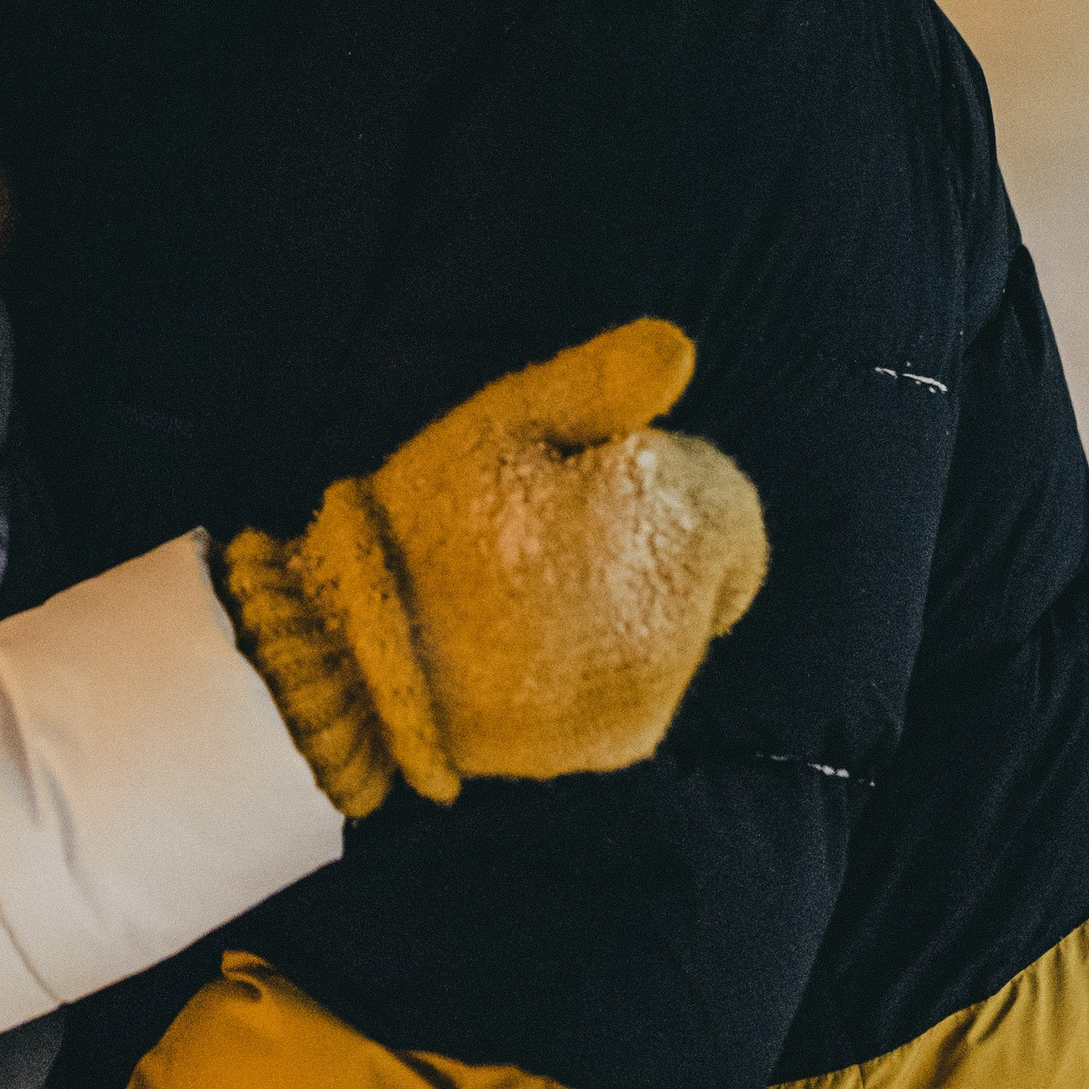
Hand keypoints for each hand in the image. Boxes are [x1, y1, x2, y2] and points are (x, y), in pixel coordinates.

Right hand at [225, 320, 766, 817]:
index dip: (659, 478)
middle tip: (546, 538)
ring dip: (626, 602)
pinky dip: (604, 663)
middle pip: (702, 564)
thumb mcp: (500, 424)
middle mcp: (688, 623)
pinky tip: (530, 649)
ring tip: (528, 596)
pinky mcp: (626, 739)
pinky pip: (642, 683)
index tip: (587, 483)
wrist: (361, 665)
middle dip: (644, 541)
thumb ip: (600, 382)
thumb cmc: (426, 528)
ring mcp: (661, 689)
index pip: (726, 502)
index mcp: (674, 535)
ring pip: (675, 625)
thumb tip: (681, 348)